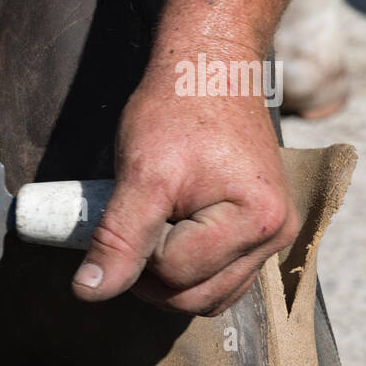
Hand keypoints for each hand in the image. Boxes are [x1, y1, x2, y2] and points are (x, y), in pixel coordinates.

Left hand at [71, 52, 299, 315]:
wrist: (209, 68)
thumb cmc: (178, 111)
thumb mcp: (140, 176)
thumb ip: (117, 238)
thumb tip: (89, 292)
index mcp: (258, 222)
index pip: (177, 274)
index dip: (138, 251)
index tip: (133, 206)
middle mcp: (277, 236)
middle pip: (195, 297)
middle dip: (152, 273)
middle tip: (135, 220)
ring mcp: (272, 237)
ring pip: (208, 296)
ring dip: (168, 274)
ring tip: (155, 221)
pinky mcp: (259, 234)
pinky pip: (219, 278)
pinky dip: (187, 268)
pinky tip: (171, 230)